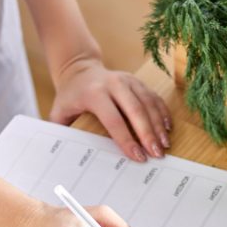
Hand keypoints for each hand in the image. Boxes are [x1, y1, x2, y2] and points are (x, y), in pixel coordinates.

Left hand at [51, 56, 171, 161]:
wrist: (79, 69)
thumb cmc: (70, 96)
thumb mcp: (59, 111)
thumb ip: (60, 130)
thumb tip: (64, 155)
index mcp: (94, 93)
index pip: (114, 119)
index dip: (126, 140)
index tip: (137, 156)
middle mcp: (114, 83)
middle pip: (136, 110)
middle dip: (148, 134)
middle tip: (157, 154)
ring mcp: (128, 80)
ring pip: (148, 103)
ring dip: (158, 125)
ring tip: (164, 145)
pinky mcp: (138, 81)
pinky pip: (154, 97)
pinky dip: (162, 113)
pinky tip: (167, 128)